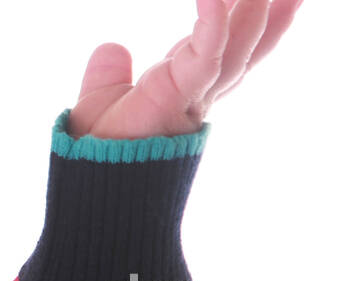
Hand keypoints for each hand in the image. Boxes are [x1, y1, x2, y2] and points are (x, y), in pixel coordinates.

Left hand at [68, 0, 302, 139]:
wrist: (89, 184)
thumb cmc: (95, 152)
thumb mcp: (101, 101)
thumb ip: (109, 73)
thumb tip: (112, 48)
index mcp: (181, 87)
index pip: (223, 48)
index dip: (248, 21)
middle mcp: (196, 92)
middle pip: (243, 44)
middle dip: (270, 12)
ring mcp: (192, 95)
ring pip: (236, 45)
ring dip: (254, 9)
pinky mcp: (178, 96)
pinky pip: (204, 53)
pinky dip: (212, 21)